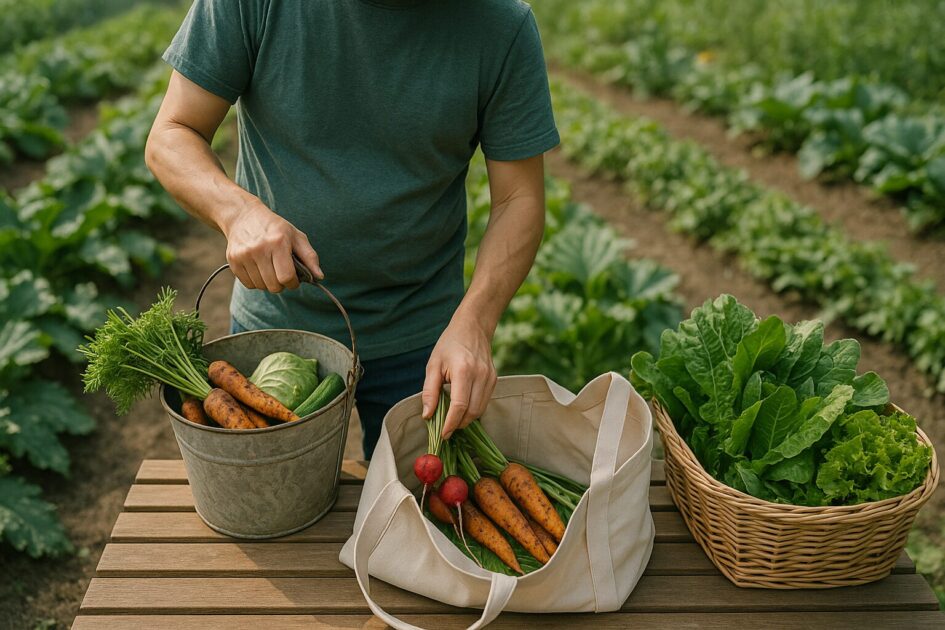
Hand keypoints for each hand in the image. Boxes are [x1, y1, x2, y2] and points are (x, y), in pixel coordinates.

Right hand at [221, 201, 322, 292]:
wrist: (243, 216)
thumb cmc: (275, 228)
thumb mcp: (296, 236)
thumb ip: (310, 257)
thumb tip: (319, 276)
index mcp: (278, 242)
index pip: (286, 277)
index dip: (293, 283)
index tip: (294, 279)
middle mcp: (259, 249)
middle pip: (274, 286)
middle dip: (281, 284)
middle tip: (282, 273)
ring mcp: (243, 255)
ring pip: (261, 286)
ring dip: (268, 282)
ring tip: (270, 268)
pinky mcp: (233, 261)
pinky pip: (248, 284)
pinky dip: (256, 281)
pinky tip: (258, 268)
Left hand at [422, 313, 497, 438]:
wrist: (473, 327)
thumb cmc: (449, 344)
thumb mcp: (433, 365)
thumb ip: (429, 392)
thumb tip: (427, 416)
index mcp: (463, 371)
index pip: (459, 406)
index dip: (451, 423)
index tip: (443, 434)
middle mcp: (480, 376)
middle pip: (472, 412)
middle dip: (458, 424)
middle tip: (445, 429)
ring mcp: (491, 378)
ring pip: (480, 410)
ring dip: (466, 419)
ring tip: (452, 419)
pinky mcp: (494, 380)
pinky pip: (484, 402)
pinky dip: (473, 410)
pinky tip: (462, 407)